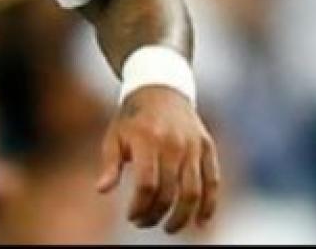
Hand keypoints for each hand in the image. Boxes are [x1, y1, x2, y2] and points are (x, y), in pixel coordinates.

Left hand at [96, 86, 220, 234]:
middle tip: (144, 223)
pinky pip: (213, 182)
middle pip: (169, 192)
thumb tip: (102, 190)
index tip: (131, 216)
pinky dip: (209, 205)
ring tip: (169, 228)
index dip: (139, 207)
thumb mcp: (114, 136)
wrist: (160, 88)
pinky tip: (200, 223)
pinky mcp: (207, 147)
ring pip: (193, 192)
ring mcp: (193, 146)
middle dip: (156, 214)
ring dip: (181, 216)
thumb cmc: (132, 118)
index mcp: (147, 140)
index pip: (146, 185)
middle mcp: (173, 143)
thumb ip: (110, 164)